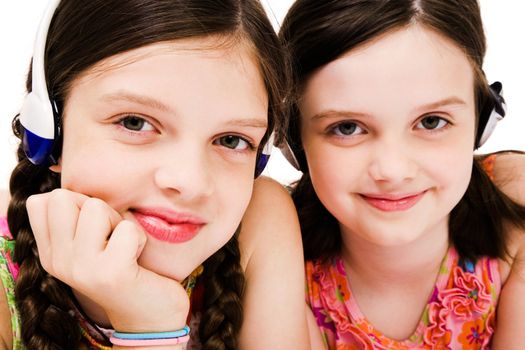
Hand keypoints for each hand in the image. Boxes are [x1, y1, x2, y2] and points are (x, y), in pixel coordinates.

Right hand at [26, 189, 188, 331]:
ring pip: (95, 207)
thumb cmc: (126, 266)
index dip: (75, 203)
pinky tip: (137, 259)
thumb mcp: (92, 241)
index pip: (41, 201)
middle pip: (64, 197)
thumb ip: (75, 216)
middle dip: (97, 208)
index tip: (93, 228)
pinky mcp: (111, 273)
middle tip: (111, 235)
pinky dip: (140, 238)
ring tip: (124, 247)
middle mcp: (59, 262)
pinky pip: (128, 228)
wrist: (149, 313)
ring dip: (119, 222)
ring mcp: (81, 268)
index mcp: (50, 253)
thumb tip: (63, 174)